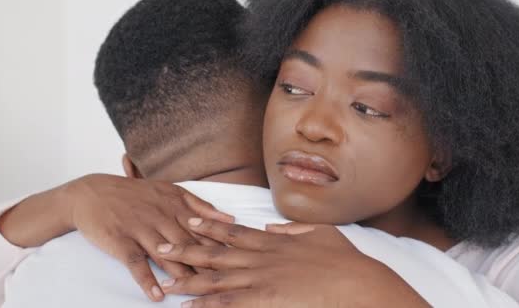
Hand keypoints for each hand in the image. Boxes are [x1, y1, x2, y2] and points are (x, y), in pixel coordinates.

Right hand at [67, 174, 233, 300]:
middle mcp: (160, 216)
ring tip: (197, 291)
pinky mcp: (120, 241)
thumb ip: (200, 205)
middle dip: (207, 263)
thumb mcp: (169, 191)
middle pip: (188, 243)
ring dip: (182, 273)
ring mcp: (140, 229)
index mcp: (175, 204)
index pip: (203, 228)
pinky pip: (135, 263)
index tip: (238, 260)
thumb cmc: (136, 194)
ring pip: (165, 254)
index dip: (220, 245)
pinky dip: (146, 279)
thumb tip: (230, 218)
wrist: (93, 193)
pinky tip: (157, 295)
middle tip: (224, 281)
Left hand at [157, 219, 428, 307]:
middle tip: (162, 244)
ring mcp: (260, 279)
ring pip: (216, 278)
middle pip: (216, 252)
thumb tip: (272, 226)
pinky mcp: (262, 300)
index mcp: (274, 241)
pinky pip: (226, 303)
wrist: (357, 283)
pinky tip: (187, 307)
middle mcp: (261, 257)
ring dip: (188, 279)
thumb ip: (293, 228)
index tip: (190, 219)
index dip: (209, 226)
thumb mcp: (322, 233)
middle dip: (187, 249)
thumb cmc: (345, 261)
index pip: (234, 232)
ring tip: (166, 278)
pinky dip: (205, 305)